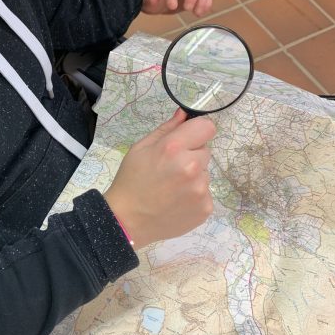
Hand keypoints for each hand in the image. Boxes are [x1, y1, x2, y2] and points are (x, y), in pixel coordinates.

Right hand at [104, 109, 215, 248]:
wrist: (127, 220)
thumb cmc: (131, 181)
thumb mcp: (141, 148)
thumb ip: (167, 129)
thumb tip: (185, 114)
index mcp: (174, 148)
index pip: (207, 127)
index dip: (197, 132)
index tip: (188, 140)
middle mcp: (191, 167)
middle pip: (206, 151)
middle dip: (192, 156)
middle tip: (171, 169)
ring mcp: (201, 189)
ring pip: (205, 173)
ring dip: (193, 177)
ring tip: (171, 188)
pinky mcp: (205, 207)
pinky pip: (205, 193)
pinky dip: (194, 196)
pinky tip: (176, 201)